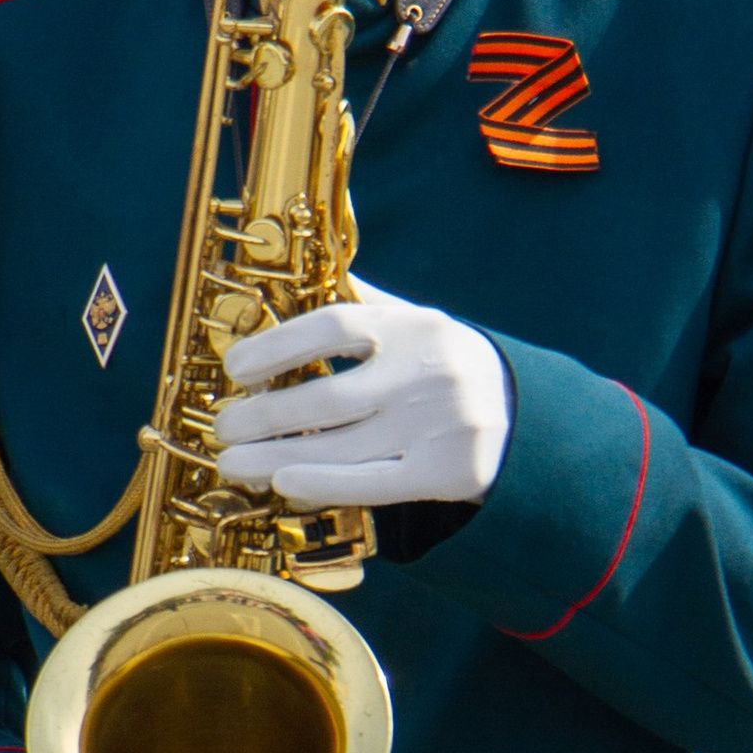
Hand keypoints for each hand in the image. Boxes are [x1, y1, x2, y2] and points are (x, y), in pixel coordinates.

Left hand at [212, 276, 510, 508]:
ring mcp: (435, 426)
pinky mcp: (445, 473)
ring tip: (232, 463)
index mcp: (413, 328)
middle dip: (261, 415)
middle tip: (222, 426)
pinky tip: (281, 481)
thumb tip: (306, 268)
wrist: (530, 420)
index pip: (332, 326)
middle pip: (324, 396)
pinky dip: (320, 482)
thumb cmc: (454, 367)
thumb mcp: (422, 323)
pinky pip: (370, 483)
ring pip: (337, 446)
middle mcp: (423, 374)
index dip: (275, 346)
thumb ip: (368, 302)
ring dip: (272, 457)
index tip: (235, 368)